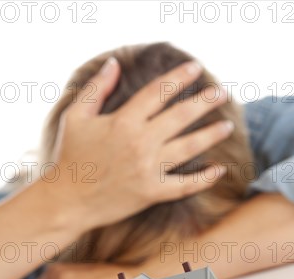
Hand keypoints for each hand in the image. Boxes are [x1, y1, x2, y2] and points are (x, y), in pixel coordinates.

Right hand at [48, 57, 231, 231]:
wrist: (66, 200)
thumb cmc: (69, 157)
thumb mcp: (75, 117)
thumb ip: (95, 88)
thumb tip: (113, 63)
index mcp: (123, 121)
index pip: (159, 92)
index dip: (180, 77)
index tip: (196, 69)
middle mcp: (140, 143)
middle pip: (181, 116)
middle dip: (205, 102)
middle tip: (222, 93)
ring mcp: (148, 169)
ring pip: (188, 148)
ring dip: (211, 135)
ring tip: (227, 125)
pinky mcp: (151, 193)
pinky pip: (184, 186)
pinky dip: (203, 179)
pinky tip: (219, 170)